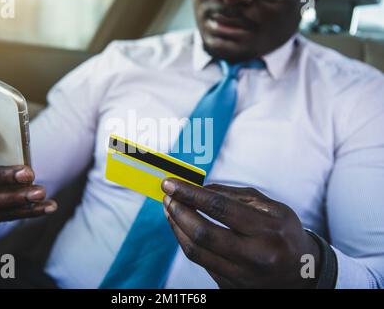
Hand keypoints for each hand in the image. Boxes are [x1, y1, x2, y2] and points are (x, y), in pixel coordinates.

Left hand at [161, 178, 320, 288]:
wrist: (302, 274)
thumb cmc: (284, 234)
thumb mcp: (272, 208)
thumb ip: (235, 196)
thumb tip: (199, 188)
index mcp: (268, 230)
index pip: (220, 208)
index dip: (190, 194)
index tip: (171, 183)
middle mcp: (255, 256)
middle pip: (203, 233)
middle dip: (178, 211)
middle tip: (167, 196)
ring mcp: (241, 276)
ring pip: (196, 251)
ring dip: (176, 227)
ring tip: (170, 208)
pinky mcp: (230, 286)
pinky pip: (201, 262)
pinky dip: (187, 242)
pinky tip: (183, 227)